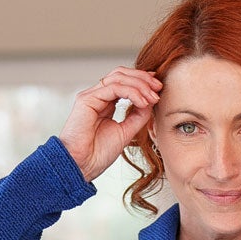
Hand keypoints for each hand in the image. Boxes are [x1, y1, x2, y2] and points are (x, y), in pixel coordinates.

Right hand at [59, 67, 161, 182]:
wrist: (82, 166)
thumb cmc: (98, 154)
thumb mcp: (126, 132)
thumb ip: (137, 116)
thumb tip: (151, 101)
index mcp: (104, 103)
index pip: (124, 82)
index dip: (142, 81)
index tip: (158, 89)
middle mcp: (97, 96)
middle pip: (121, 74)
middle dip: (142, 78)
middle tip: (158, 88)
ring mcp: (91, 96)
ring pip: (118, 77)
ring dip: (139, 84)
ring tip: (153, 96)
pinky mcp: (87, 99)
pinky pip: (114, 87)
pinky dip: (131, 92)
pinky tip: (142, 101)